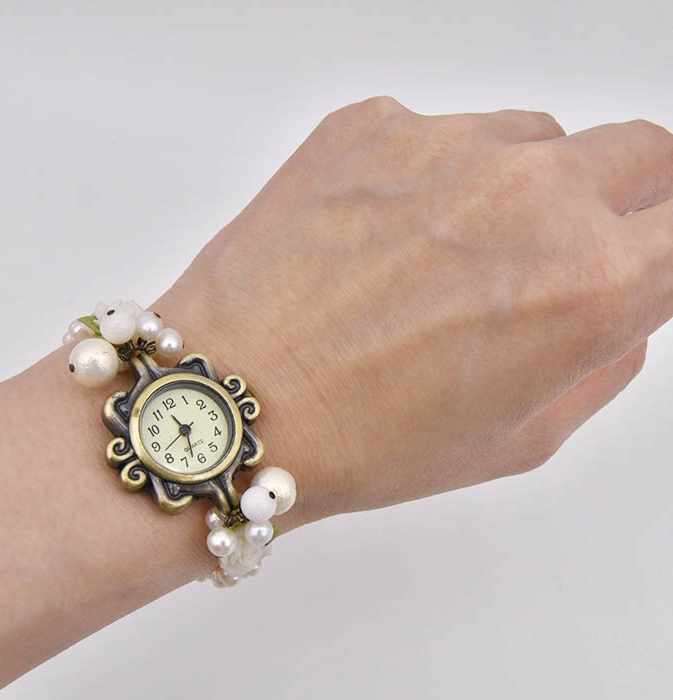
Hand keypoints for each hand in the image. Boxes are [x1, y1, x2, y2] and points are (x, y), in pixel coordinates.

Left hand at [155, 97, 671, 531]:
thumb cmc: (365, 440)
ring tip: (448, 257)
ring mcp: (446, 145)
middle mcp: (530, 196)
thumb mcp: (519, 436)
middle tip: (579, 236)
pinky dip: (433, 176)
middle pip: (638, 152)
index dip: (669, 240)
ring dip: (520, 187)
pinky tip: (383, 237)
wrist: (237, 400)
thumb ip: (599, 359)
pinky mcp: (371, 124)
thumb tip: (624, 303)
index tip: (652, 248)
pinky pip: (439, 135)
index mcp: (588, 284)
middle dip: (627, 194)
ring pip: (533, 139)